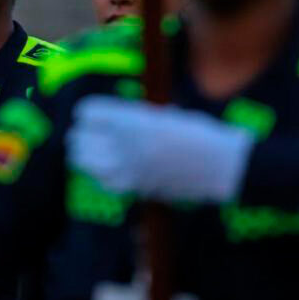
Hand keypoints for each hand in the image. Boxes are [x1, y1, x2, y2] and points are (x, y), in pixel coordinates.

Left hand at [67, 95, 253, 202]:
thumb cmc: (197, 133)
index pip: (87, 111)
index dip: (89, 111)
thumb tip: (105, 118)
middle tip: (90, 132)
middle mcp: (123, 143)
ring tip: (94, 150)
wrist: (221, 166)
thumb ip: (132, 116)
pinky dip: (99, 174)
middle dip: (82, 132)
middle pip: (78, 136)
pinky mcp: (132, 188)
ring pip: (81, 160)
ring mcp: (126, 168)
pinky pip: (100, 180)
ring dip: (84, 153)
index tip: (93, 114)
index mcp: (132, 119)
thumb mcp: (163, 114)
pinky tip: (110, 168)